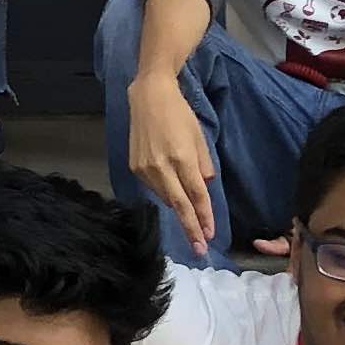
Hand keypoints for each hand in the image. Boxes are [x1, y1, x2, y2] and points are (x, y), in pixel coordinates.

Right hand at [124, 71, 220, 260]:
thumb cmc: (179, 113)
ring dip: (179, 207)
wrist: (148, 96)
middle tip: (199, 248)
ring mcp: (145, 168)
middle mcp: (161, 167)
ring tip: (189, 215)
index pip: (196, 195)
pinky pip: (154, 187)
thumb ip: (203, 165)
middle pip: (179, 205)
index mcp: (182, 158)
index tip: (210, 235)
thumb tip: (203, 188)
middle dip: (191, 227)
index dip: (204, 217)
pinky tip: (171, 188)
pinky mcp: (134, 166)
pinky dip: (166, 191)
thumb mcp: (199, 137)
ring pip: (166, 197)